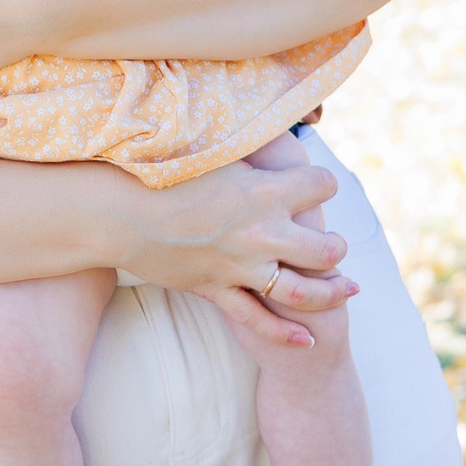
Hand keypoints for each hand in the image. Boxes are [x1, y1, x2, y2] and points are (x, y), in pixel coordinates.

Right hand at [112, 159, 355, 347]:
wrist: (117, 213)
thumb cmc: (158, 170)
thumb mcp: (212, 149)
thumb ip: (245, 146)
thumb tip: (264, 125)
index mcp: (265, 191)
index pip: (322, 186)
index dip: (323, 184)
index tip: (318, 185)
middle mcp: (262, 233)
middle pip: (325, 249)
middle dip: (337, 247)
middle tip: (336, 244)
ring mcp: (241, 267)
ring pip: (302, 291)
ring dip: (330, 291)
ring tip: (348, 288)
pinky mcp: (217, 290)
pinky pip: (259, 319)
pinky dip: (285, 333)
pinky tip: (306, 340)